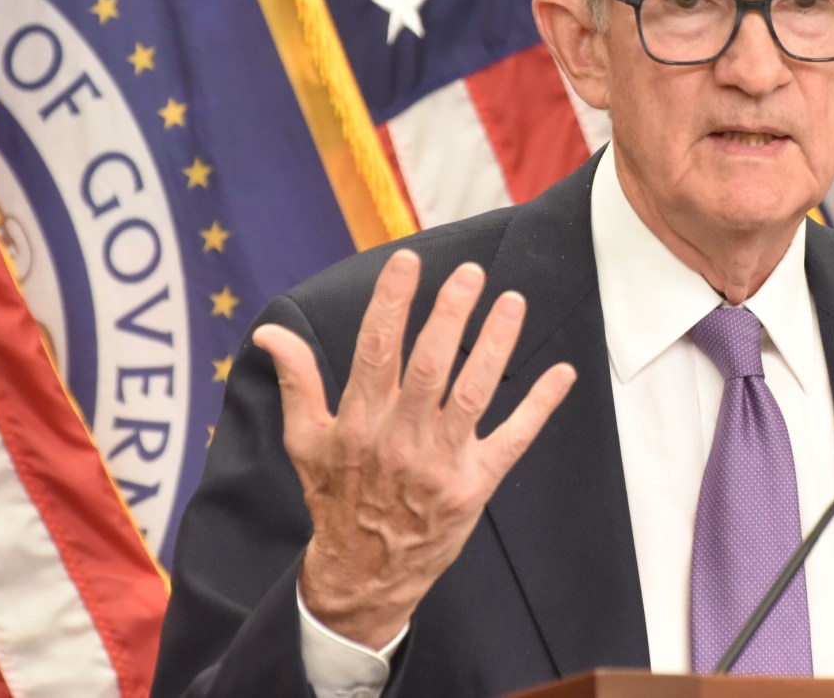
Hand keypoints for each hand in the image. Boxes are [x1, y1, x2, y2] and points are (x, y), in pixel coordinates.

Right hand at [254, 249, 575, 649]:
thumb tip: (271, 333)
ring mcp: (441, 462)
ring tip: (512, 302)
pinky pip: (513, 439)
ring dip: (495, 346)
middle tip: (470, 273)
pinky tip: (562, 373)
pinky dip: (539, 406)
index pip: (376, 349)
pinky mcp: (475, 485)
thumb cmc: (335, 496)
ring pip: (473, 393)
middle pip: (431, 365)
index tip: (408, 261)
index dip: (392, 302)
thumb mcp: (304, 441)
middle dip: (451, 314)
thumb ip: (297, 381)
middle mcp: (401, 438)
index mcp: (360, 422)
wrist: (364, 572)